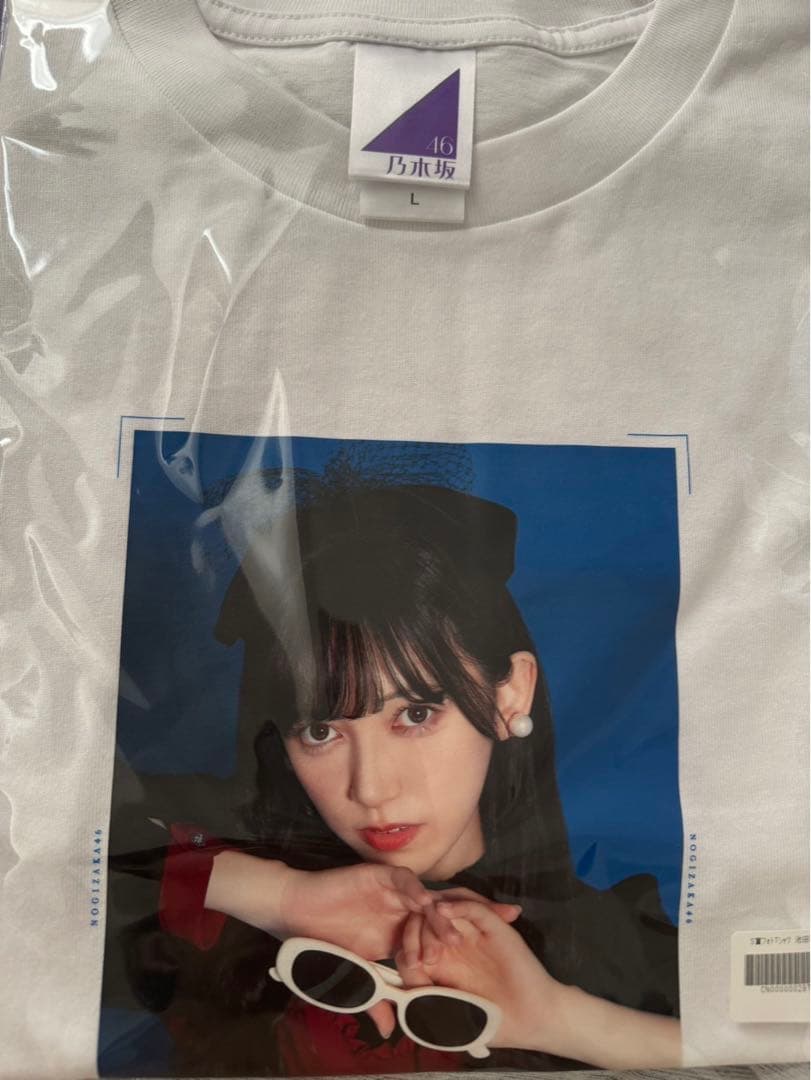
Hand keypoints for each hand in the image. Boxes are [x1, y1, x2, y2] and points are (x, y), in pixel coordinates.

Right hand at [279, 870, 522, 1040]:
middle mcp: (406, 907)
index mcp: (405, 929)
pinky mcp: (379, 876)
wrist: (296, 914)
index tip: (505, 947)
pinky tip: (427, 905)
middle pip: (449, 909)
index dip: (472, 936)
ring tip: (459, 934)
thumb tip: (391, 1033)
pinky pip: (404, 883)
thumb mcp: (355, 978)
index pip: (445, 931)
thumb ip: (376, 1000)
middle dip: (480, 914)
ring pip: (430, 898)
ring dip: (444, 914)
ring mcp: (395, 891)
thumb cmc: (324, 942)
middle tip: (509, 921)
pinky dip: (416, 893)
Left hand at [394, 898, 561, 1052]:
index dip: (406, 947)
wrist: (532, 1021)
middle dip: (414, 933)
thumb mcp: (447, 1011)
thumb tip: (400, 976)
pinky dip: (456, 905)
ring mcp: (474, 931)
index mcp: (442, 960)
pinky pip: (472, 907)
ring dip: (432, 920)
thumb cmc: (492, 1021)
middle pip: (425, 919)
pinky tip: (442, 912)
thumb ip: (421, 993)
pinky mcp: (495, 926)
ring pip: (446, 908)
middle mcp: (455, 941)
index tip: (410, 969)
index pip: (414, 938)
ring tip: (432, 949)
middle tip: (420, 961)